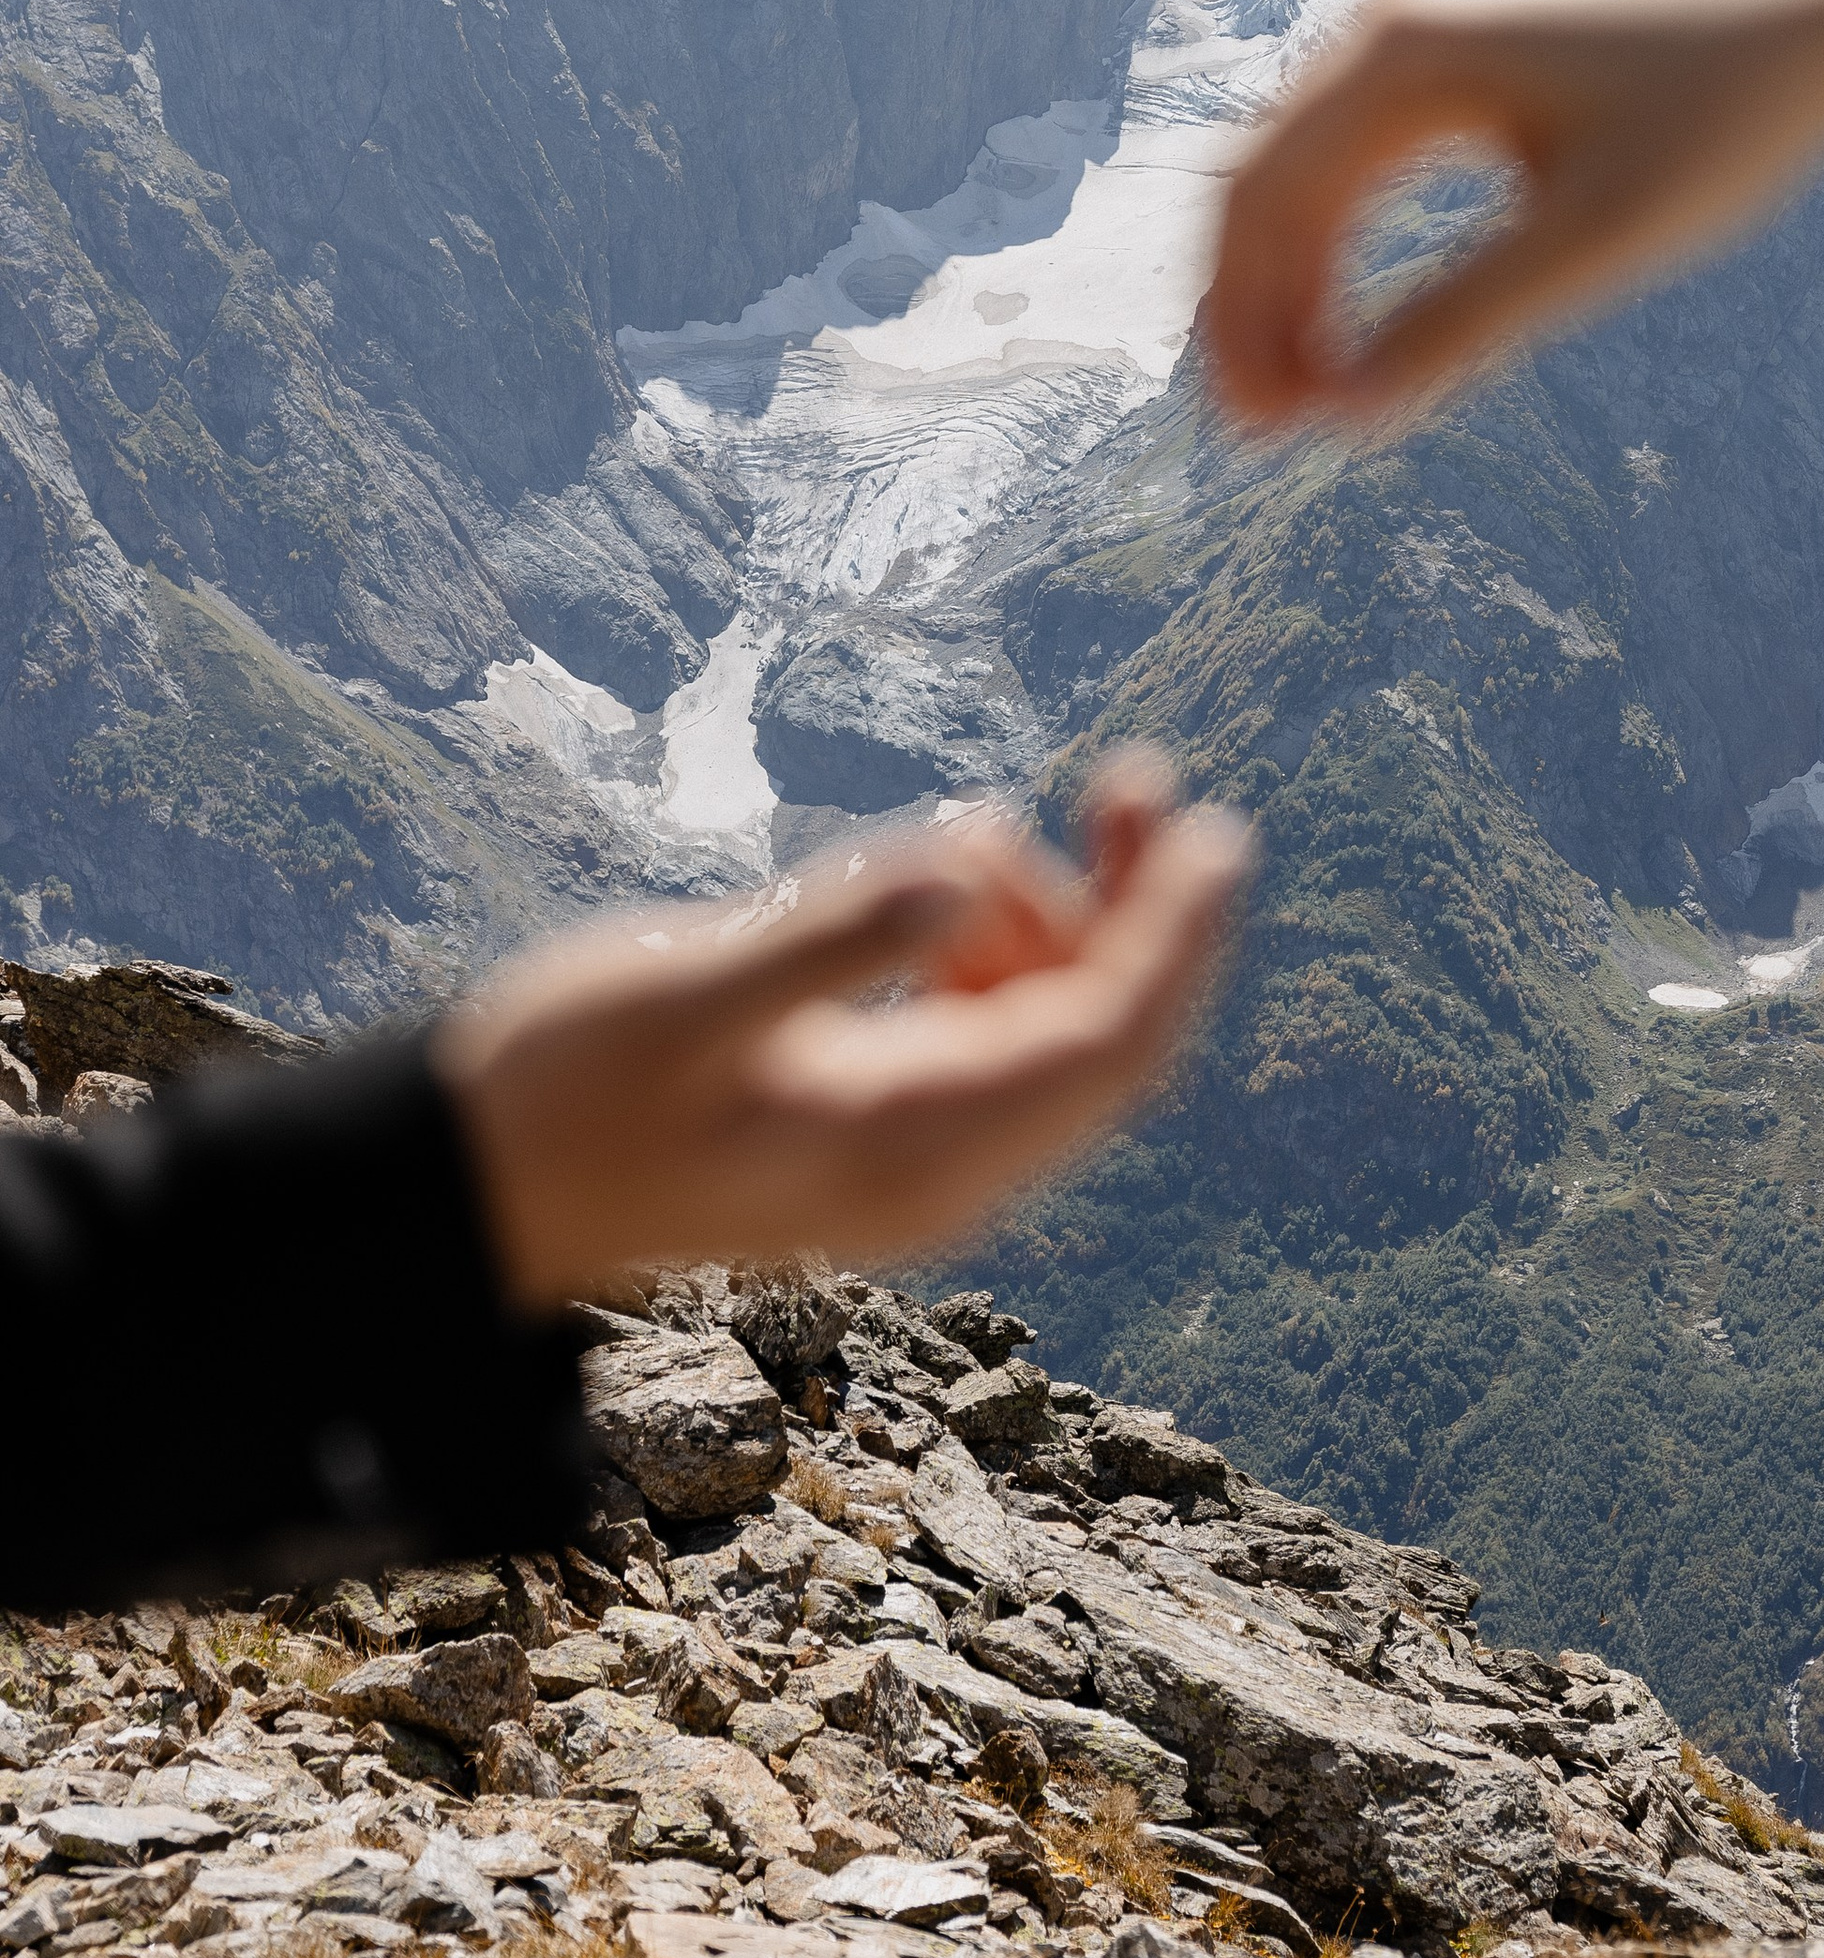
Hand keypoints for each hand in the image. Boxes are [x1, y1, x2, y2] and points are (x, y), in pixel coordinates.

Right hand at [435, 753, 1252, 1310]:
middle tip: (1142, 778)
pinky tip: (942, 869)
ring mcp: (908, 1152)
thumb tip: (962, 874)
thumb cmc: (560, 1091)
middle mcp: (934, 1170)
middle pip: (1099, 1045)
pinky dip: (985, 946)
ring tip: (989, 819)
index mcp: (907, 1155)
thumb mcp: (683, 999)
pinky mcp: (873, 1118)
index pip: (1097, 1052)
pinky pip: (981, 1029)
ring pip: (1041, 1028)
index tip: (1215, 837)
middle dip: (1138, 912)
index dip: (1169, 942)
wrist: (475, 1179)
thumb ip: (824, 940)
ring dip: (1050, 917)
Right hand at [1201, 0, 1823, 425]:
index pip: (1270, 192)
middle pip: (1272, 174)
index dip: (1248, 320)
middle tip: (1263, 434)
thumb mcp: (1600, 235)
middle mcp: (1402, 8)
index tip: (1265, 433)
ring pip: (1318, 161)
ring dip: (1299, 277)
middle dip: (1257, 309)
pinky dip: (1353, 231)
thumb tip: (1353, 416)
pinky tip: (1362, 314)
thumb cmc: (1733, 115)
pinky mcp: (1478, 30)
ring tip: (1312, 390)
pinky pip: (1375, 141)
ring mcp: (1436, 11)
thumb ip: (1470, 320)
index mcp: (1410, 41)